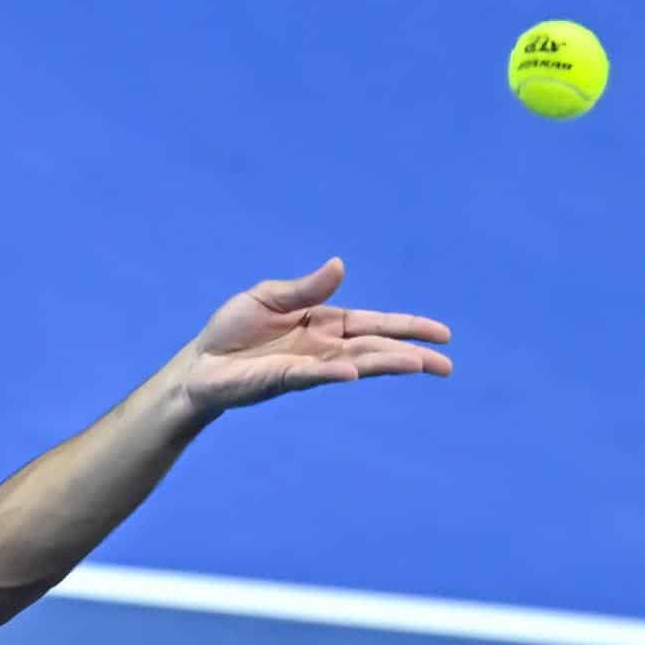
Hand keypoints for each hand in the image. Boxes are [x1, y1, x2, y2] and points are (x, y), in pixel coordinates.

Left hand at [182, 258, 452, 415]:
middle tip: (445, 365)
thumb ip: (305, 288)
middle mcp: (323, 347)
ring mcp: (307, 365)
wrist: (199, 363)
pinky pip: (314, 375)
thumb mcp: (269, 297)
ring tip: (418, 366)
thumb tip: (340, 265)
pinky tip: (355, 374)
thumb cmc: (233, 331)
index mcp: (324, 323)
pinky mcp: (283, 379)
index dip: (408, 327)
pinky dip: (334, 373)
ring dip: (385, 364)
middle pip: (375, 349)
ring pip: (355, 364)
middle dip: (410, 354)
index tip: (443, 334)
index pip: (375, 324)